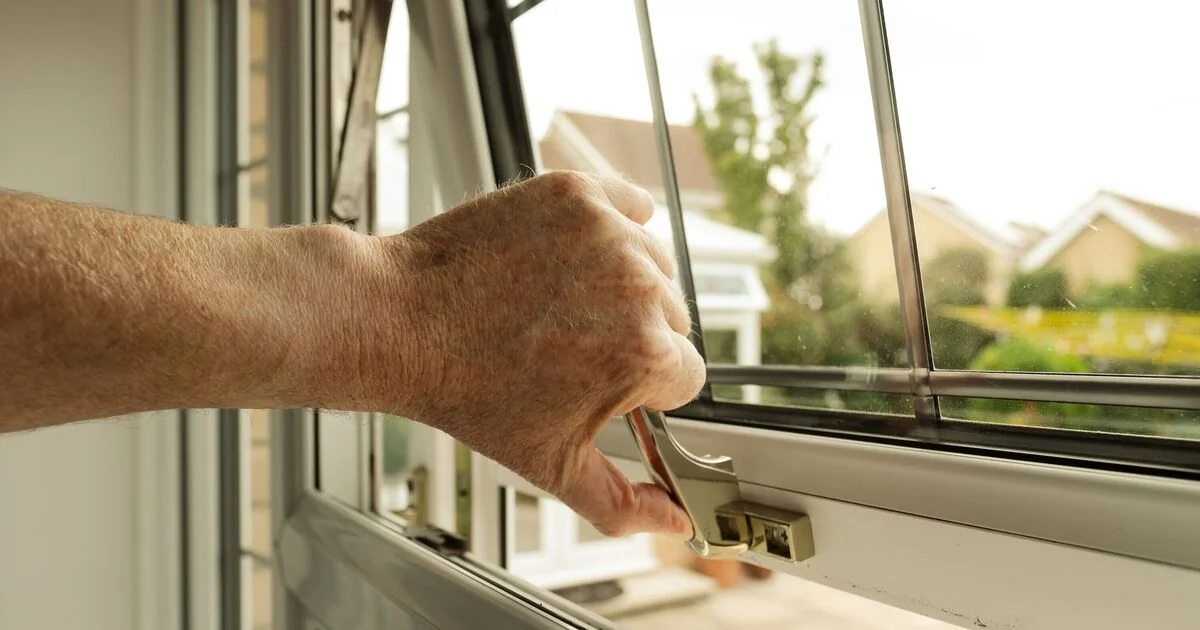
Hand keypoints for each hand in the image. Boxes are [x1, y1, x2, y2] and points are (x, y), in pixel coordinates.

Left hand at [346, 171, 704, 537]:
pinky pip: (630, 207)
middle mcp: (639, 287)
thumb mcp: (550, 465)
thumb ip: (623, 503)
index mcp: (645, 355)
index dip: (641, 389)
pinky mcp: (578, 194)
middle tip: (570, 347)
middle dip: (633, 336)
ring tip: (561, 305)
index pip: (684, 376)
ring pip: (654, 265)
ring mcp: (608, 233)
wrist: (399, 320)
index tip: (599, 382)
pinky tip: (575, 256)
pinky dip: (614, 226)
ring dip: (623, 285)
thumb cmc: (466, 392)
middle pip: (672, 320)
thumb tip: (676, 523)